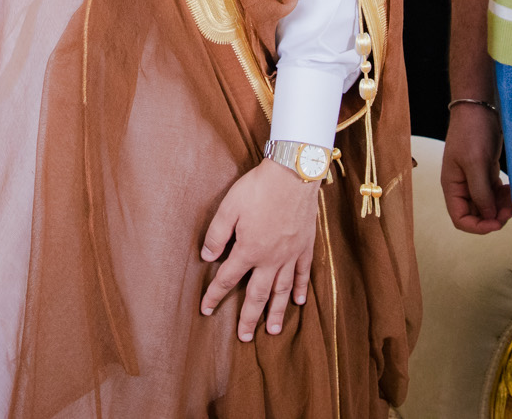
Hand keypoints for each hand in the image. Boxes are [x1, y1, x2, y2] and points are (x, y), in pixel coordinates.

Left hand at [199, 159, 319, 341]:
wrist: (294, 174)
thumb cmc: (258, 188)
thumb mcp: (228, 207)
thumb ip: (216, 234)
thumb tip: (206, 256)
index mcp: (248, 250)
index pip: (227, 278)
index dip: (214, 295)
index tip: (206, 309)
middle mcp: (270, 258)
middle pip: (257, 294)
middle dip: (248, 317)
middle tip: (244, 338)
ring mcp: (291, 254)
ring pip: (282, 290)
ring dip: (276, 312)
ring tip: (272, 331)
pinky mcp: (305, 246)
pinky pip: (303, 274)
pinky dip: (301, 289)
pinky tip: (299, 302)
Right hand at [442, 103, 511, 233]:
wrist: (478, 108)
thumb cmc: (471, 132)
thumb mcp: (475, 163)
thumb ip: (481, 192)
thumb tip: (489, 217)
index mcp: (452, 186)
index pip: (460, 219)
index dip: (478, 226)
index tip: (497, 222)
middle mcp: (462, 186)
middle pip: (476, 214)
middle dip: (493, 216)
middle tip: (511, 210)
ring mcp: (474, 180)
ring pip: (488, 205)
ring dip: (501, 207)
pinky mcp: (486, 173)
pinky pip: (495, 193)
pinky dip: (504, 196)